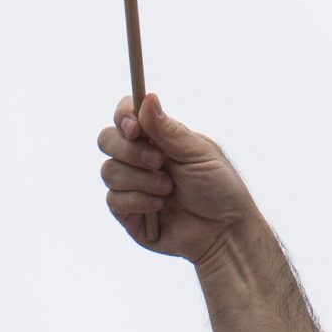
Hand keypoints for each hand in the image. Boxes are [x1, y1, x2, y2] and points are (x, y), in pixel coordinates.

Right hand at [97, 93, 255, 262]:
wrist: (223, 232)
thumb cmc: (219, 189)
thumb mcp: (198, 153)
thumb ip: (169, 130)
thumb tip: (147, 98)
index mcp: (157, 138)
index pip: (126, 116)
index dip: (123, 116)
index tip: (134, 127)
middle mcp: (139, 158)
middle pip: (107, 140)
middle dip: (130, 150)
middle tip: (159, 161)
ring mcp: (131, 185)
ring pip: (108, 170)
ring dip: (141, 179)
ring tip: (168, 189)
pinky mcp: (127, 212)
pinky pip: (114, 200)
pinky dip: (139, 200)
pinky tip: (160, 207)